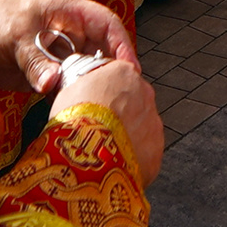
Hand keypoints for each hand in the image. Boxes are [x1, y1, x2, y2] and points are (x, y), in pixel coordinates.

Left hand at [0, 0, 133, 94]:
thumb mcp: (17, 35)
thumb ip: (35, 60)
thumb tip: (53, 82)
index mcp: (72, 13)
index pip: (108, 25)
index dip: (122, 45)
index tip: (131, 69)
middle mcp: (73, 34)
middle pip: (104, 52)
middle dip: (113, 71)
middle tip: (121, 95)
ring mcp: (63, 55)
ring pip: (89, 72)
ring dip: (94, 87)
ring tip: (102, 107)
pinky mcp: (52, 75)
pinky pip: (71, 87)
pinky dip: (75, 98)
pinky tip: (77, 111)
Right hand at [52, 49, 164, 184]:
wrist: (88, 158)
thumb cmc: (75, 122)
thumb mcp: (70, 91)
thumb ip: (86, 85)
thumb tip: (85, 90)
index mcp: (123, 74)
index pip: (125, 65)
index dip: (117, 70)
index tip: (115, 69)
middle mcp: (144, 93)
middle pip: (135, 96)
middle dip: (122, 107)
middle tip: (102, 122)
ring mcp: (153, 121)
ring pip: (142, 123)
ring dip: (129, 131)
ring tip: (107, 146)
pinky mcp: (156, 149)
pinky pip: (146, 149)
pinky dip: (134, 154)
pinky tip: (117, 161)